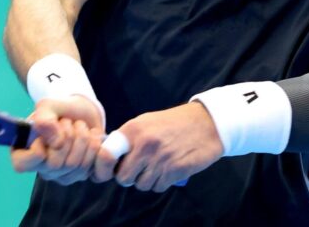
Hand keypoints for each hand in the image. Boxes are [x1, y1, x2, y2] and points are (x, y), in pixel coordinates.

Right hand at [11, 96, 103, 184]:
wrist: (82, 112)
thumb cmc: (60, 111)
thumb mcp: (47, 106)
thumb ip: (44, 119)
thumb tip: (56, 142)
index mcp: (25, 154)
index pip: (23, 164)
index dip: (38, 148)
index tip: (47, 131)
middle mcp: (43, 169)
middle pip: (55, 165)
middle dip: (67, 136)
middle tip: (68, 122)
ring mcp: (64, 175)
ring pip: (76, 167)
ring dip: (83, 138)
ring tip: (80, 126)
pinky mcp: (84, 175)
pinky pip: (96, 174)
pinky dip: (99, 152)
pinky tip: (95, 138)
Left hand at [92, 102, 222, 191]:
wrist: (206, 123)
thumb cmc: (172, 123)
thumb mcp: (145, 122)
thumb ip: (127, 138)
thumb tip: (106, 157)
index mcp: (133, 130)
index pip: (106, 155)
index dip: (102, 168)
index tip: (105, 172)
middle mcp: (144, 145)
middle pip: (123, 177)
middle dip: (128, 177)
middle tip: (137, 168)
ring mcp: (160, 159)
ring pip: (141, 185)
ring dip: (146, 180)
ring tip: (155, 166)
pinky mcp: (175, 171)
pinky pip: (158, 187)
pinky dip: (160, 183)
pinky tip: (167, 169)